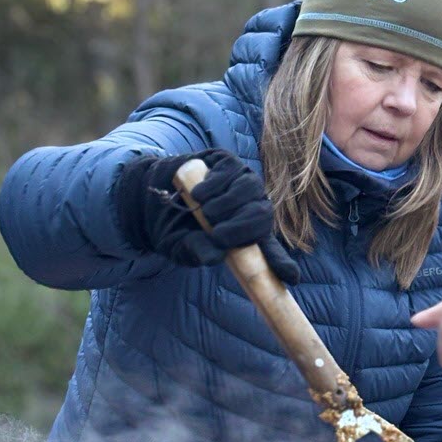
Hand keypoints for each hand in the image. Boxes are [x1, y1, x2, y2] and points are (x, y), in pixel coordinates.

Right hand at [115, 149, 299, 283]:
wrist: (149, 201)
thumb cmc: (173, 230)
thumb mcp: (182, 248)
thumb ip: (197, 252)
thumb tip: (216, 256)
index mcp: (246, 236)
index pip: (270, 251)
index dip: (281, 263)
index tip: (292, 278)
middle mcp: (250, 208)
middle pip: (262, 216)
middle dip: (241, 228)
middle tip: (216, 235)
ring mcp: (241, 183)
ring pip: (249, 191)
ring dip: (225, 206)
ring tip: (204, 212)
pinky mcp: (228, 163)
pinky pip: (231, 172)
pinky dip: (214, 186)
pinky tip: (198, 194)